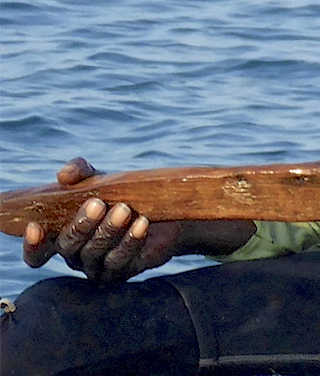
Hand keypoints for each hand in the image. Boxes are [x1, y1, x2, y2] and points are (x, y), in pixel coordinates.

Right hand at [22, 158, 253, 284]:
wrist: (163, 207)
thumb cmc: (120, 192)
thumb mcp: (100, 178)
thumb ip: (80, 172)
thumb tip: (64, 175)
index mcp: (62, 236)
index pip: (37, 253)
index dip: (33, 244)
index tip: (35, 226)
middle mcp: (76, 255)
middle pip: (69, 247)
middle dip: (82, 225)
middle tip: (97, 204)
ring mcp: (99, 266)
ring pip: (96, 254)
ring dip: (109, 231)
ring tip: (124, 210)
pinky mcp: (124, 271)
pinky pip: (123, 261)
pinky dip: (131, 241)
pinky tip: (141, 224)